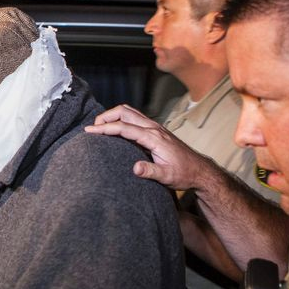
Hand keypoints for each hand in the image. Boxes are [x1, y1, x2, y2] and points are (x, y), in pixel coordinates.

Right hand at [84, 104, 214, 190]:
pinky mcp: (155, 129)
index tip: (89, 131)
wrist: (200, 171)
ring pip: (129, 111)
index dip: (105, 128)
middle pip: (124, 112)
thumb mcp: (167, 177)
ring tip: (99, 126)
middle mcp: (153, 128)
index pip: (124, 127)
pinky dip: (120, 118)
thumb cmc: (184, 174)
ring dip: (112, 115)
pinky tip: (114, 128)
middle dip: (105, 117)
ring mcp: (155, 127)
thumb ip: (151, 172)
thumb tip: (135, 168)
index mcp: (154, 138)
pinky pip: (134, 117)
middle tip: (92, 128)